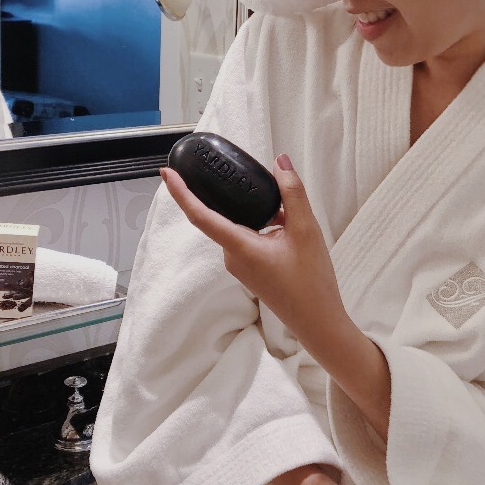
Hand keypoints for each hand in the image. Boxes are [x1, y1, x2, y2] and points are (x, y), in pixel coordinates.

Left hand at [159, 154, 346, 348]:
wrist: (318, 322)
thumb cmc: (311, 281)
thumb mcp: (307, 230)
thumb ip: (292, 193)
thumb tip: (280, 162)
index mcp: (239, 247)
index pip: (200, 215)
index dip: (181, 192)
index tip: (166, 173)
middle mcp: (232, 257)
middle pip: (222, 216)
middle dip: (235, 195)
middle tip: (250, 177)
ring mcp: (240, 266)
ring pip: (239, 227)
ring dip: (256, 213)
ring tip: (285, 210)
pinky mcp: (249, 270)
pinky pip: (247, 239)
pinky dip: (262, 226)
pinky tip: (286, 225)